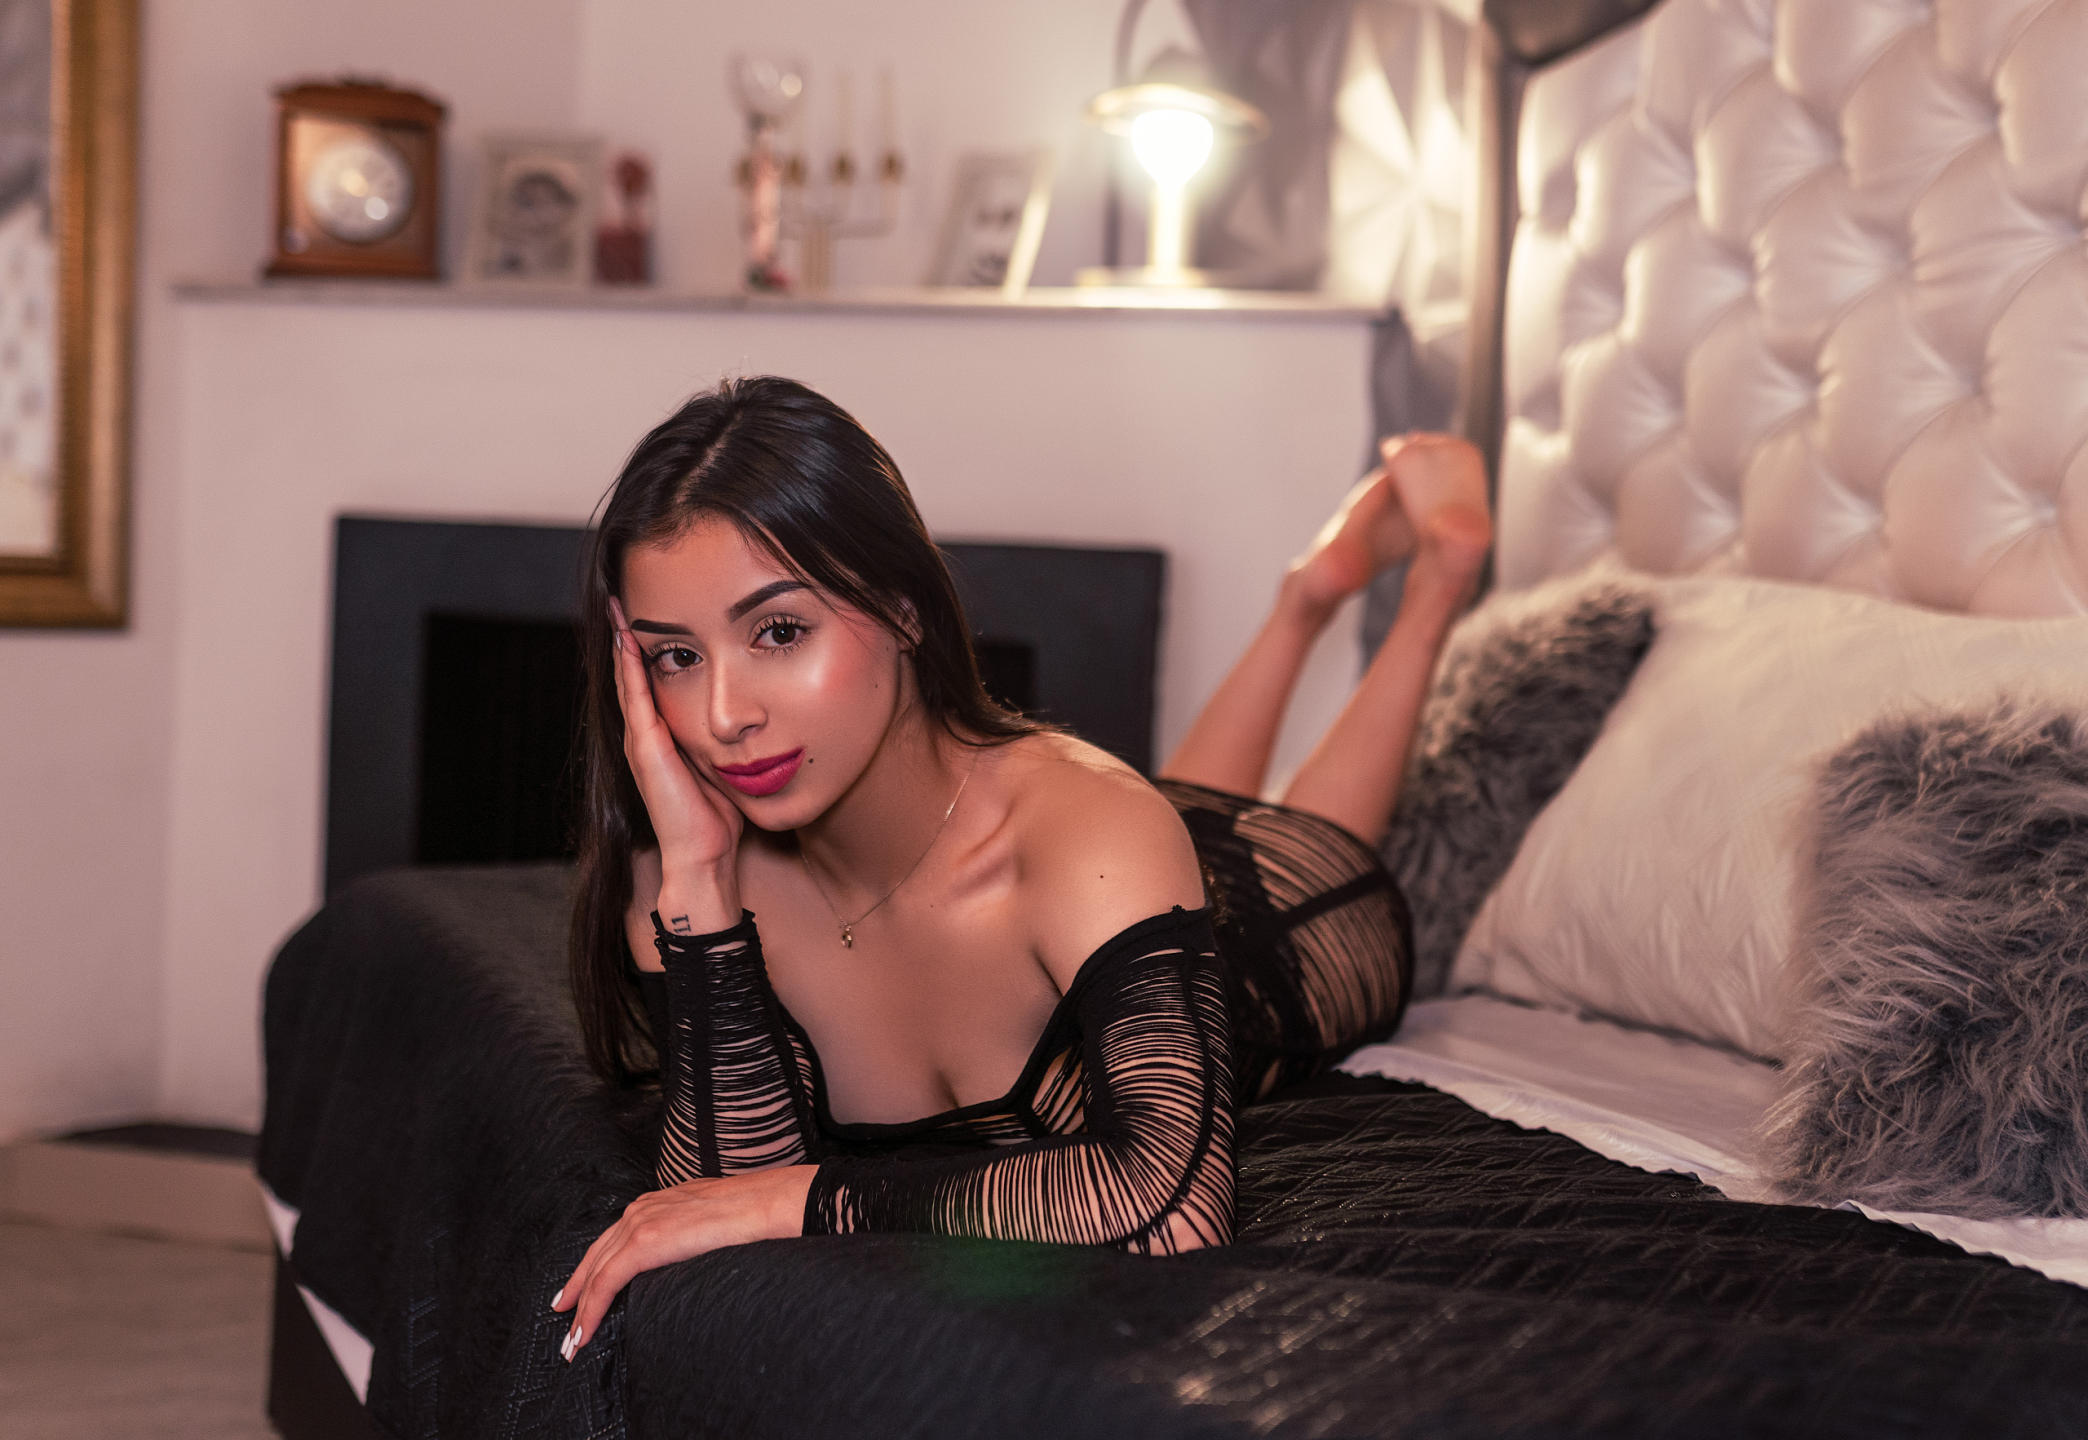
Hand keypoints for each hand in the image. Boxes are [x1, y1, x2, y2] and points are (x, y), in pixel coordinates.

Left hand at [550, 1164, 816, 1358]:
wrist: (767, 1204)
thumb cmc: (752, 1215)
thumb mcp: (710, 1221)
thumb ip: (690, 1233)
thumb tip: (689, 1254)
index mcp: (658, 1202)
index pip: (614, 1240)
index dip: (594, 1269)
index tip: (581, 1294)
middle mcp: (642, 1209)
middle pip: (597, 1255)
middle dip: (578, 1291)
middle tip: (565, 1319)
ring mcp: (641, 1222)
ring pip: (597, 1272)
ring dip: (582, 1309)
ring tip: (572, 1340)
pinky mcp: (644, 1242)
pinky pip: (606, 1282)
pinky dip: (591, 1309)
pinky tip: (583, 1333)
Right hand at [609, 596, 742, 928]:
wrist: (703, 858)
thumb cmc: (718, 820)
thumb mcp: (722, 767)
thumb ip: (724, 740)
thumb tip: (753, 717)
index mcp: (663, 739)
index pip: (649, 683)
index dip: (647, 649)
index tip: (649, 612)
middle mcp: (645, 737)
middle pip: (630, 675)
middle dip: (627, 636)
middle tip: (620, 594)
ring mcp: (641, 742)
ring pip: (627, 680)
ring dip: (622, 642)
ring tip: (617, 605)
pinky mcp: (646, 749)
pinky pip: (635, 698)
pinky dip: (629, 667)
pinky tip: (628, 639)